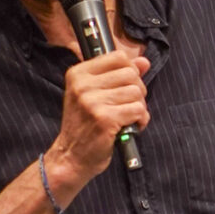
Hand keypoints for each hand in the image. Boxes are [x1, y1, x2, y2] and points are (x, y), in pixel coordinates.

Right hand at [47, 45, 150, 193]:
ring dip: (140, 107)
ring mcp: (93, 101)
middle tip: (128, 105)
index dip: (130, 71)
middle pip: (131, 74)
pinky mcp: (105, 119)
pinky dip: (141, 119)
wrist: (71, 157)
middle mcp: (83, 85)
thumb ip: (118, 75)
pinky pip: (138, 109)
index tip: (125, 86)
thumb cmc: (84, 125)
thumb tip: (144, 62)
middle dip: (137, 90)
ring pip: (137, 92)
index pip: (118, 57)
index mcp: (78, 74)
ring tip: (128, 118)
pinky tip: (130, 126)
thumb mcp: (94, 95)